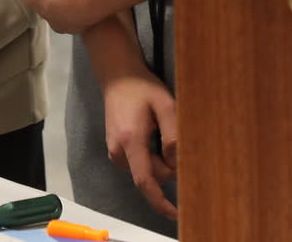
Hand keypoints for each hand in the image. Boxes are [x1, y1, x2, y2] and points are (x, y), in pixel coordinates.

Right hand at [101, 70, 177, 221]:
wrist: (118, 77)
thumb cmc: (142, 88)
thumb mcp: (165, 105)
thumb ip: (173, 135)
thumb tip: (176, 163)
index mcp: (131, 141)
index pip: (146, 181)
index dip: (161, 201)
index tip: (176, 214)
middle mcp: (118, 152)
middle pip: (152, 175)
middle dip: (168, 164)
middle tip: (171, 133)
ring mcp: (114, 152)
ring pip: (147, 170)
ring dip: (159, 158)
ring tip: (158, 128)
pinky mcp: (116, 151)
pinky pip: (139, 163)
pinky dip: (151, 155)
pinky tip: (150, 132)